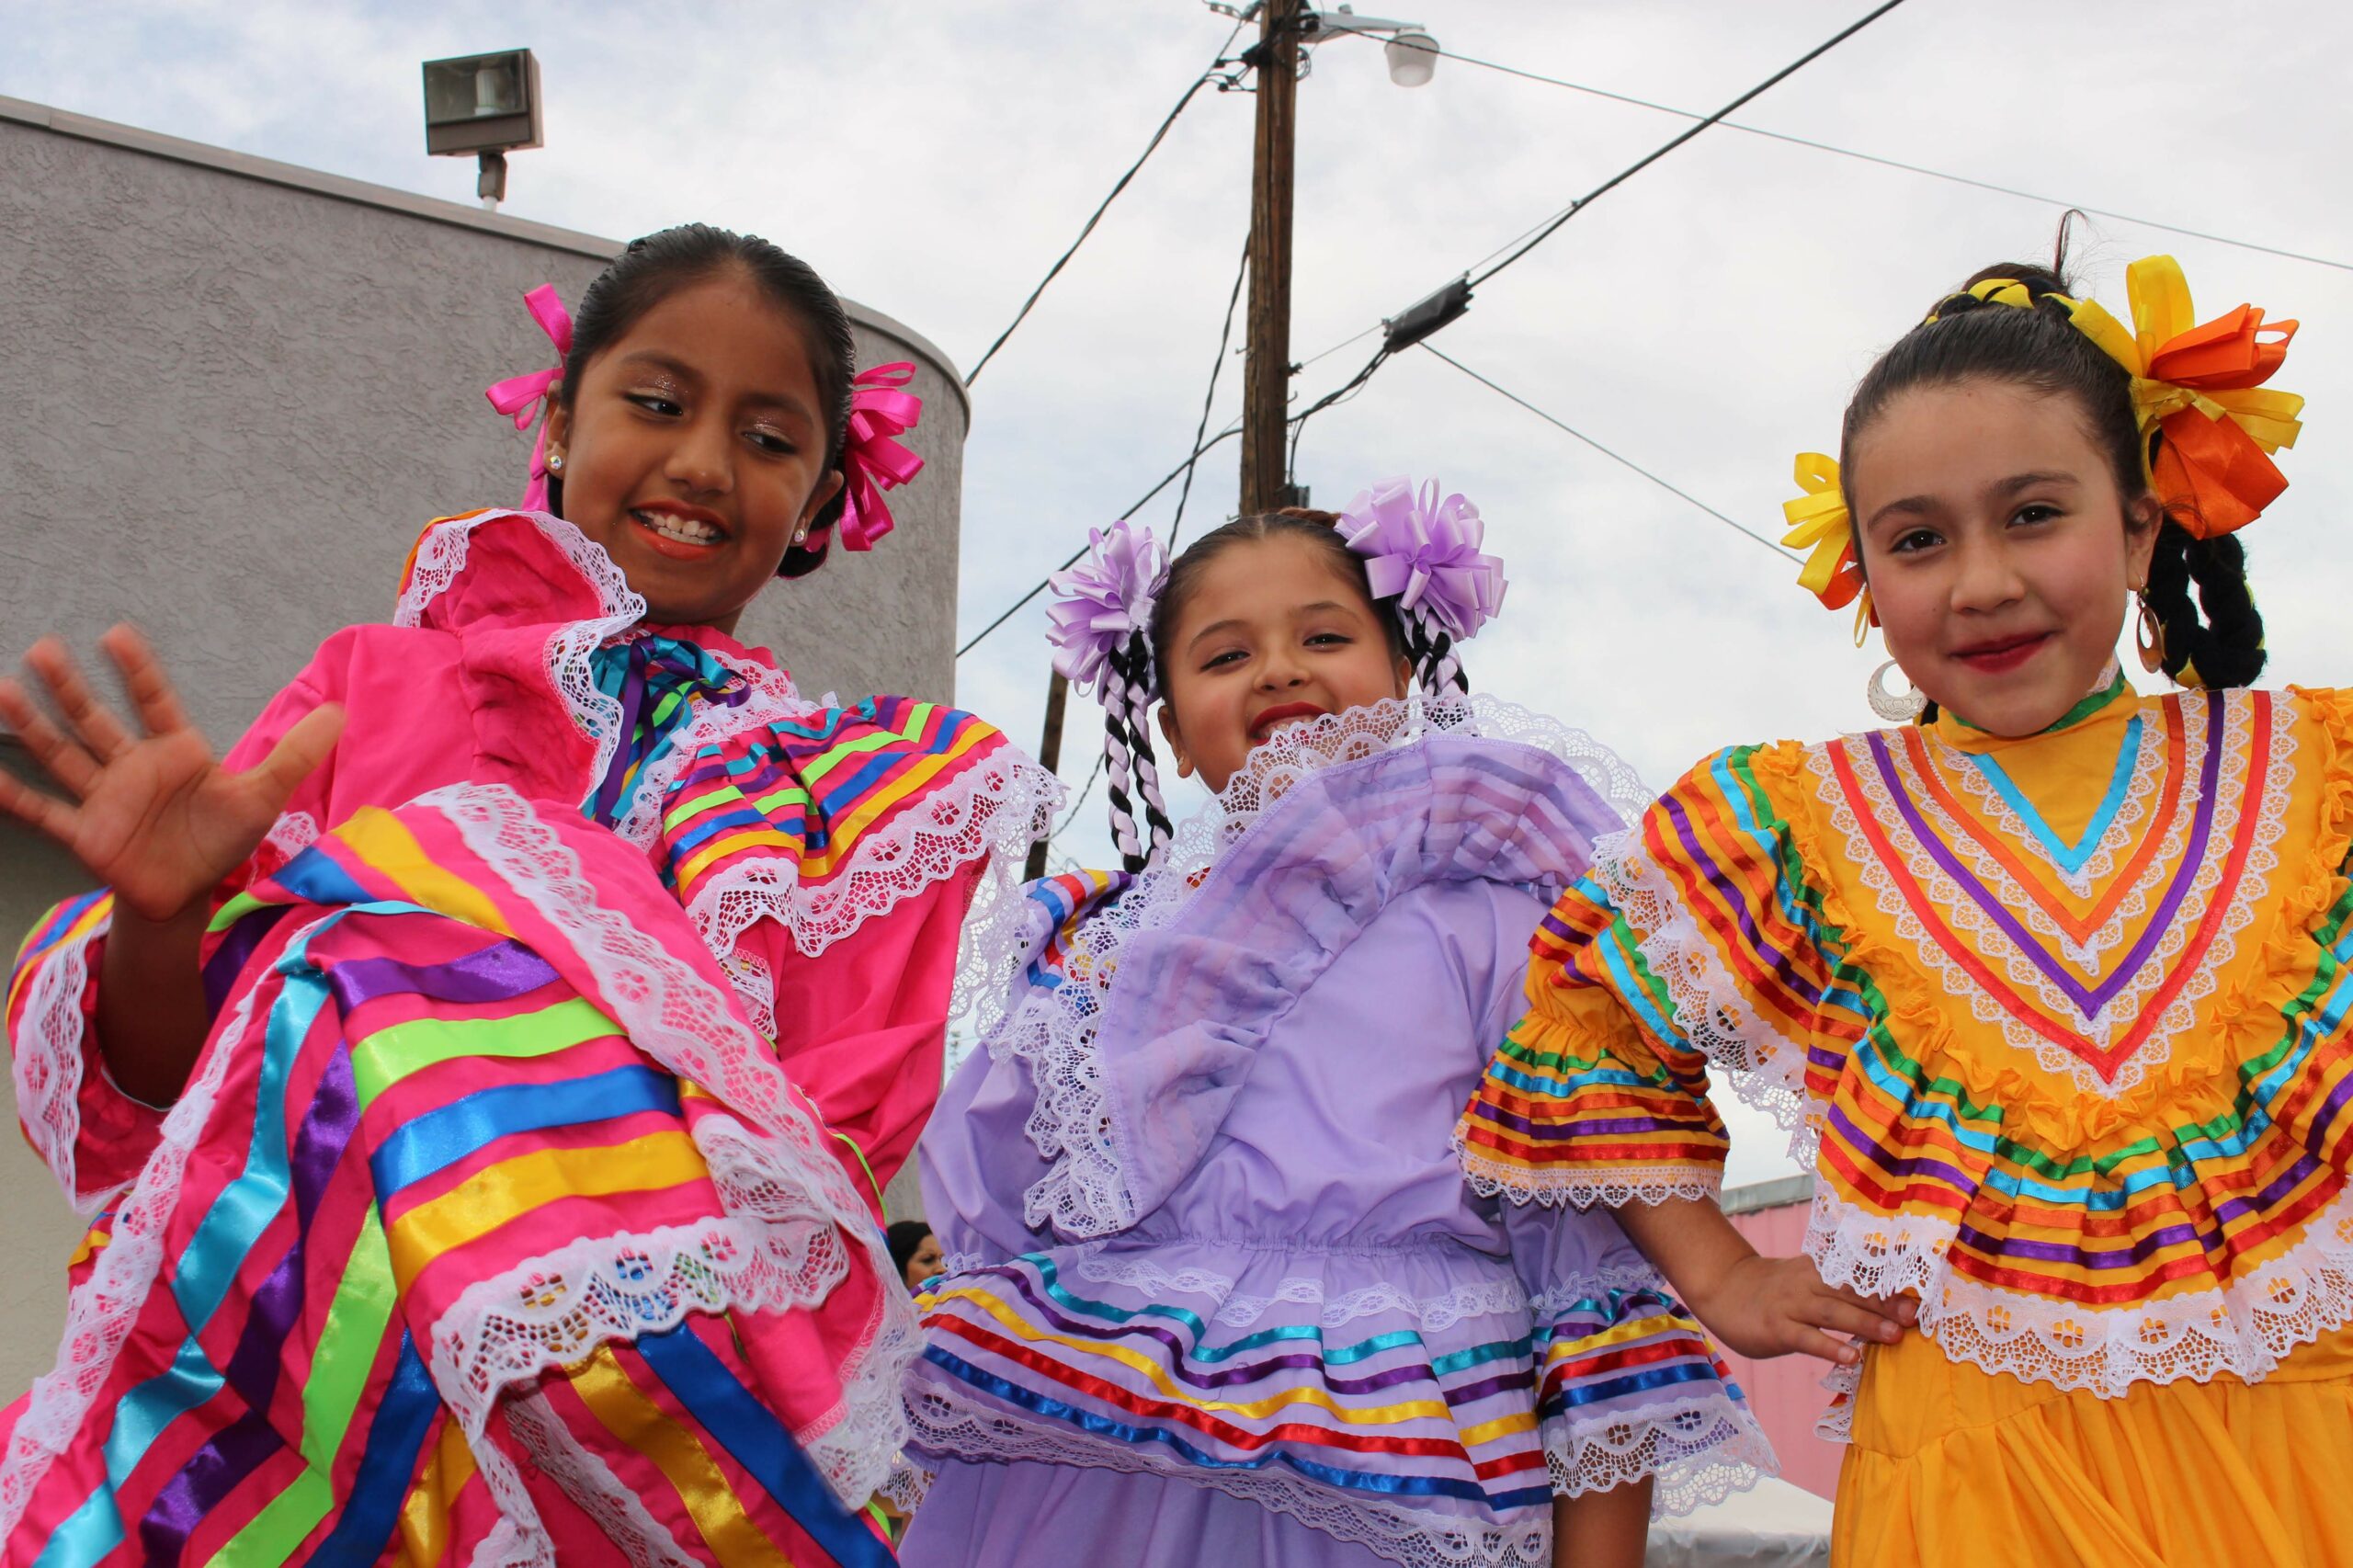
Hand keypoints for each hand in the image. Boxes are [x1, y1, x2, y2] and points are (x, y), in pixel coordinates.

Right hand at [0, 627, 342, 920]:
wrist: (193, 894)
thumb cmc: (222, 838)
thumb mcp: (264, 794)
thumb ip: (295, 753)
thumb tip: (341, 710)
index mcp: (174, 751)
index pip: (153, 700)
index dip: (137, 670)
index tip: (116, 634)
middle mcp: (131, 767)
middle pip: (95, 720)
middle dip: (69, 689)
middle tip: (44, 649)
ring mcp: (104, 799)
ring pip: (63, 755)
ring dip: (34, 726)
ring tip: (3, 689)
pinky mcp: (86, 834)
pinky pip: (43, 813)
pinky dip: (14, 798)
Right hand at [1686, 1252, 1914, 1365]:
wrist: (1722, 1288)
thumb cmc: (1772, 1289)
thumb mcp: (1804, 1278)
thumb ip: (1836, 1287)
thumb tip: (1884, 1302)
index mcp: (1818, 1270)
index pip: (1858, 1276)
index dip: (1889, 1287)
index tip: (1920, 1296)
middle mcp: (1807, 1283)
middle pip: (1852, 1293)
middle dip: (1886, 1305)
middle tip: (1916, 1317)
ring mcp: (1791, 1305)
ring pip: (1833, 1313)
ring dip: (1865, 1324)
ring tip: (1894, 1337)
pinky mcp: (1776, 1328)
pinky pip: (1807, 1339)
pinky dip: (1830, 1347)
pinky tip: (1851, 1359)